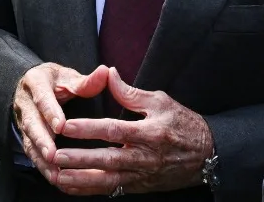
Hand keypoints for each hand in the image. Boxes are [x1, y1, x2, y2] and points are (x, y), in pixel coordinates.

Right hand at [11, 62, 109, 185]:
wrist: (34, 86)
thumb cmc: (57, 82)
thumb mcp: (69, 77)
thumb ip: (86, 80)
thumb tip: (105, 72)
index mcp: (36, 82)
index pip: (42, 97)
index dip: (50, 112)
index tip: (61, 127)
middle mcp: (25, 102)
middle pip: (31, 122)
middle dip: (41, 140)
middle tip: (52, 155)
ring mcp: (23, 120)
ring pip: (29, 140)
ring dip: (41, 158)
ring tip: (54, 173)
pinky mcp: (25, 135)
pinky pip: (31, 152)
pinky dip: (41, 166)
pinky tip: (54, 178)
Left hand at [52, 67, 213, 195]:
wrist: (208, 155)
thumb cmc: (183, 124)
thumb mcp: (161, 102)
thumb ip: (131, 92)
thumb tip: (107, 73)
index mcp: (150, 133)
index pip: (114, 130)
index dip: (89, 129)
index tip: (67, 126)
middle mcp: (146, 157)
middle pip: (108, 160)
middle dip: (80, 159)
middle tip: (55, 155)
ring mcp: (143, 175)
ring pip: (108, 180)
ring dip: (81, 180)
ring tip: (57, 176)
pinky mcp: (141, 187)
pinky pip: (113, 191)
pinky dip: (91, 190)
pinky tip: (71, 187)